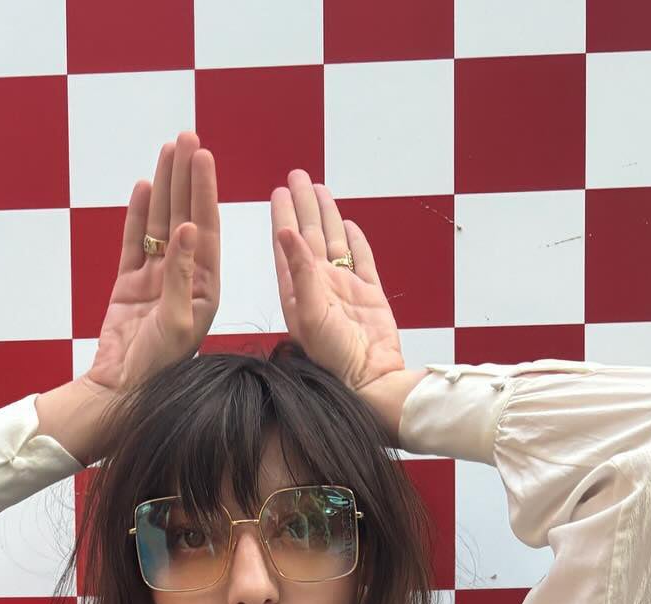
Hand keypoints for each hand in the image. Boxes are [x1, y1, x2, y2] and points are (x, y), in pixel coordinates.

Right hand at [82, 131, 220, 399]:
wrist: (122, 391)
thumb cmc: (159, 366)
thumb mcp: (179, 322)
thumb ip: (181, 274)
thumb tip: (186, 228)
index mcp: (204, 288)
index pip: (205, 228)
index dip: (203, 190)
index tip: (203, 156)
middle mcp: (183, 279)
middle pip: (185, 216)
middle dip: (186, 177)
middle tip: (187, 137)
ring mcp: (155, 280)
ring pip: (159, 223)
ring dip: (164, 187)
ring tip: (167, 150)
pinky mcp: (129, 285)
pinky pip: (134, 242)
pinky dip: (137, 215)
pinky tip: (143, 187)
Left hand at [271, 172, 404, 394]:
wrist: (371, 381)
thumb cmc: (334, 358)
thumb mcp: (310, 313)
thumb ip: (300, 271)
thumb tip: (287, 231)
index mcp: (299, 291)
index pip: (288, 244)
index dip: (284, 216)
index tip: (279, 191)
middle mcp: (320, 287)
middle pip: (311, 235)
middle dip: (304, 205)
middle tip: (298, 175)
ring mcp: (345, 290)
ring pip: (335, 243)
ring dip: (328, 216)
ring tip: (321, 189)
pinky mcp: (370, 296)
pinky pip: (362, 261)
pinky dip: (356, 242)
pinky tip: (350, 225)